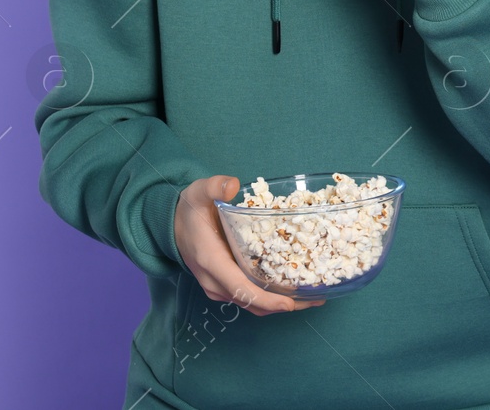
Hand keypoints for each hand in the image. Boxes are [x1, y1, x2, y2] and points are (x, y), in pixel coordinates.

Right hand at [173, 175, 322, 315]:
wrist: (172, 226)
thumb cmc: (189, 210)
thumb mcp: (199, 192)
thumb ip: (214, 186)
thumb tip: (232, 185)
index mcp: (211, 261)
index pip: (241, 289)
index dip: (267, 299)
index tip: (291, 303)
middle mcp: (214, 281)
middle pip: (253, 303)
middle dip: (285, 305)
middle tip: (317, 298)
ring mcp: (219, 287)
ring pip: (253, 304)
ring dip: (281, 304)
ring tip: (312, 296)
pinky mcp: (224, 286)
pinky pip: (250, 298)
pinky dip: (271, 298)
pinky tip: (293, 288)